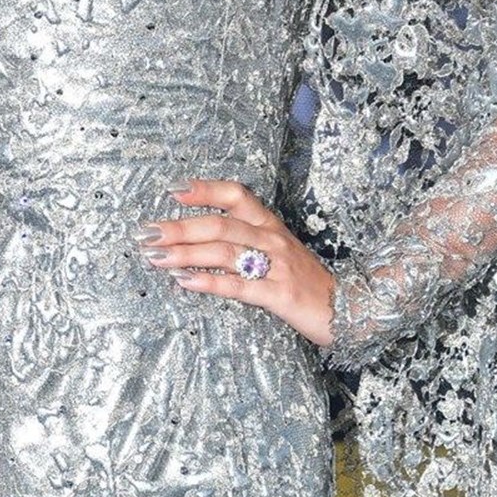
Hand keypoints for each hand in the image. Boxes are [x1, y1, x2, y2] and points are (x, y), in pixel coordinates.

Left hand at [139, 177, 335, 349]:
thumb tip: (198, 239)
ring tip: (156, 256)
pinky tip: (185, 282)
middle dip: (180, 227)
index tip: (173, 190)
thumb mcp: (277, 252)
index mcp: (270, 225)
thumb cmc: (305, 280)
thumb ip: (245, 241)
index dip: (205, 190)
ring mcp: (276, 266)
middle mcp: (271, 239)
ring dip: (185, 253)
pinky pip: (239, 285)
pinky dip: (209, 282)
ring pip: (225, 252)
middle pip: (220, 225)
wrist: (350, 306)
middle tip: (147, 232)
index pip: (236, 196)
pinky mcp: (279, 294)